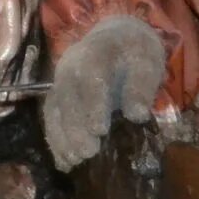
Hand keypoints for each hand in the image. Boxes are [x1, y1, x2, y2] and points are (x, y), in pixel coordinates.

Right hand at [42, 15, 168, 171]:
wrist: (116, 37)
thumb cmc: (135, 52)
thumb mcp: (148, 62)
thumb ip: (141, 86)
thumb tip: (137, 114)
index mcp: (95, 55)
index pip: (90, 80)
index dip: (92, 106)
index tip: (99, 131)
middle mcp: (69, 68)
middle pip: (67, 99)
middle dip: (74, 128)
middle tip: (88, 153)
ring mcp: (59, 81)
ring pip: (53, 110)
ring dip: (60, 138)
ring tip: (73, 162)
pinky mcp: (56, 94)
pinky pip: (50, 117)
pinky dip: (54, 139)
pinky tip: (63, 160)